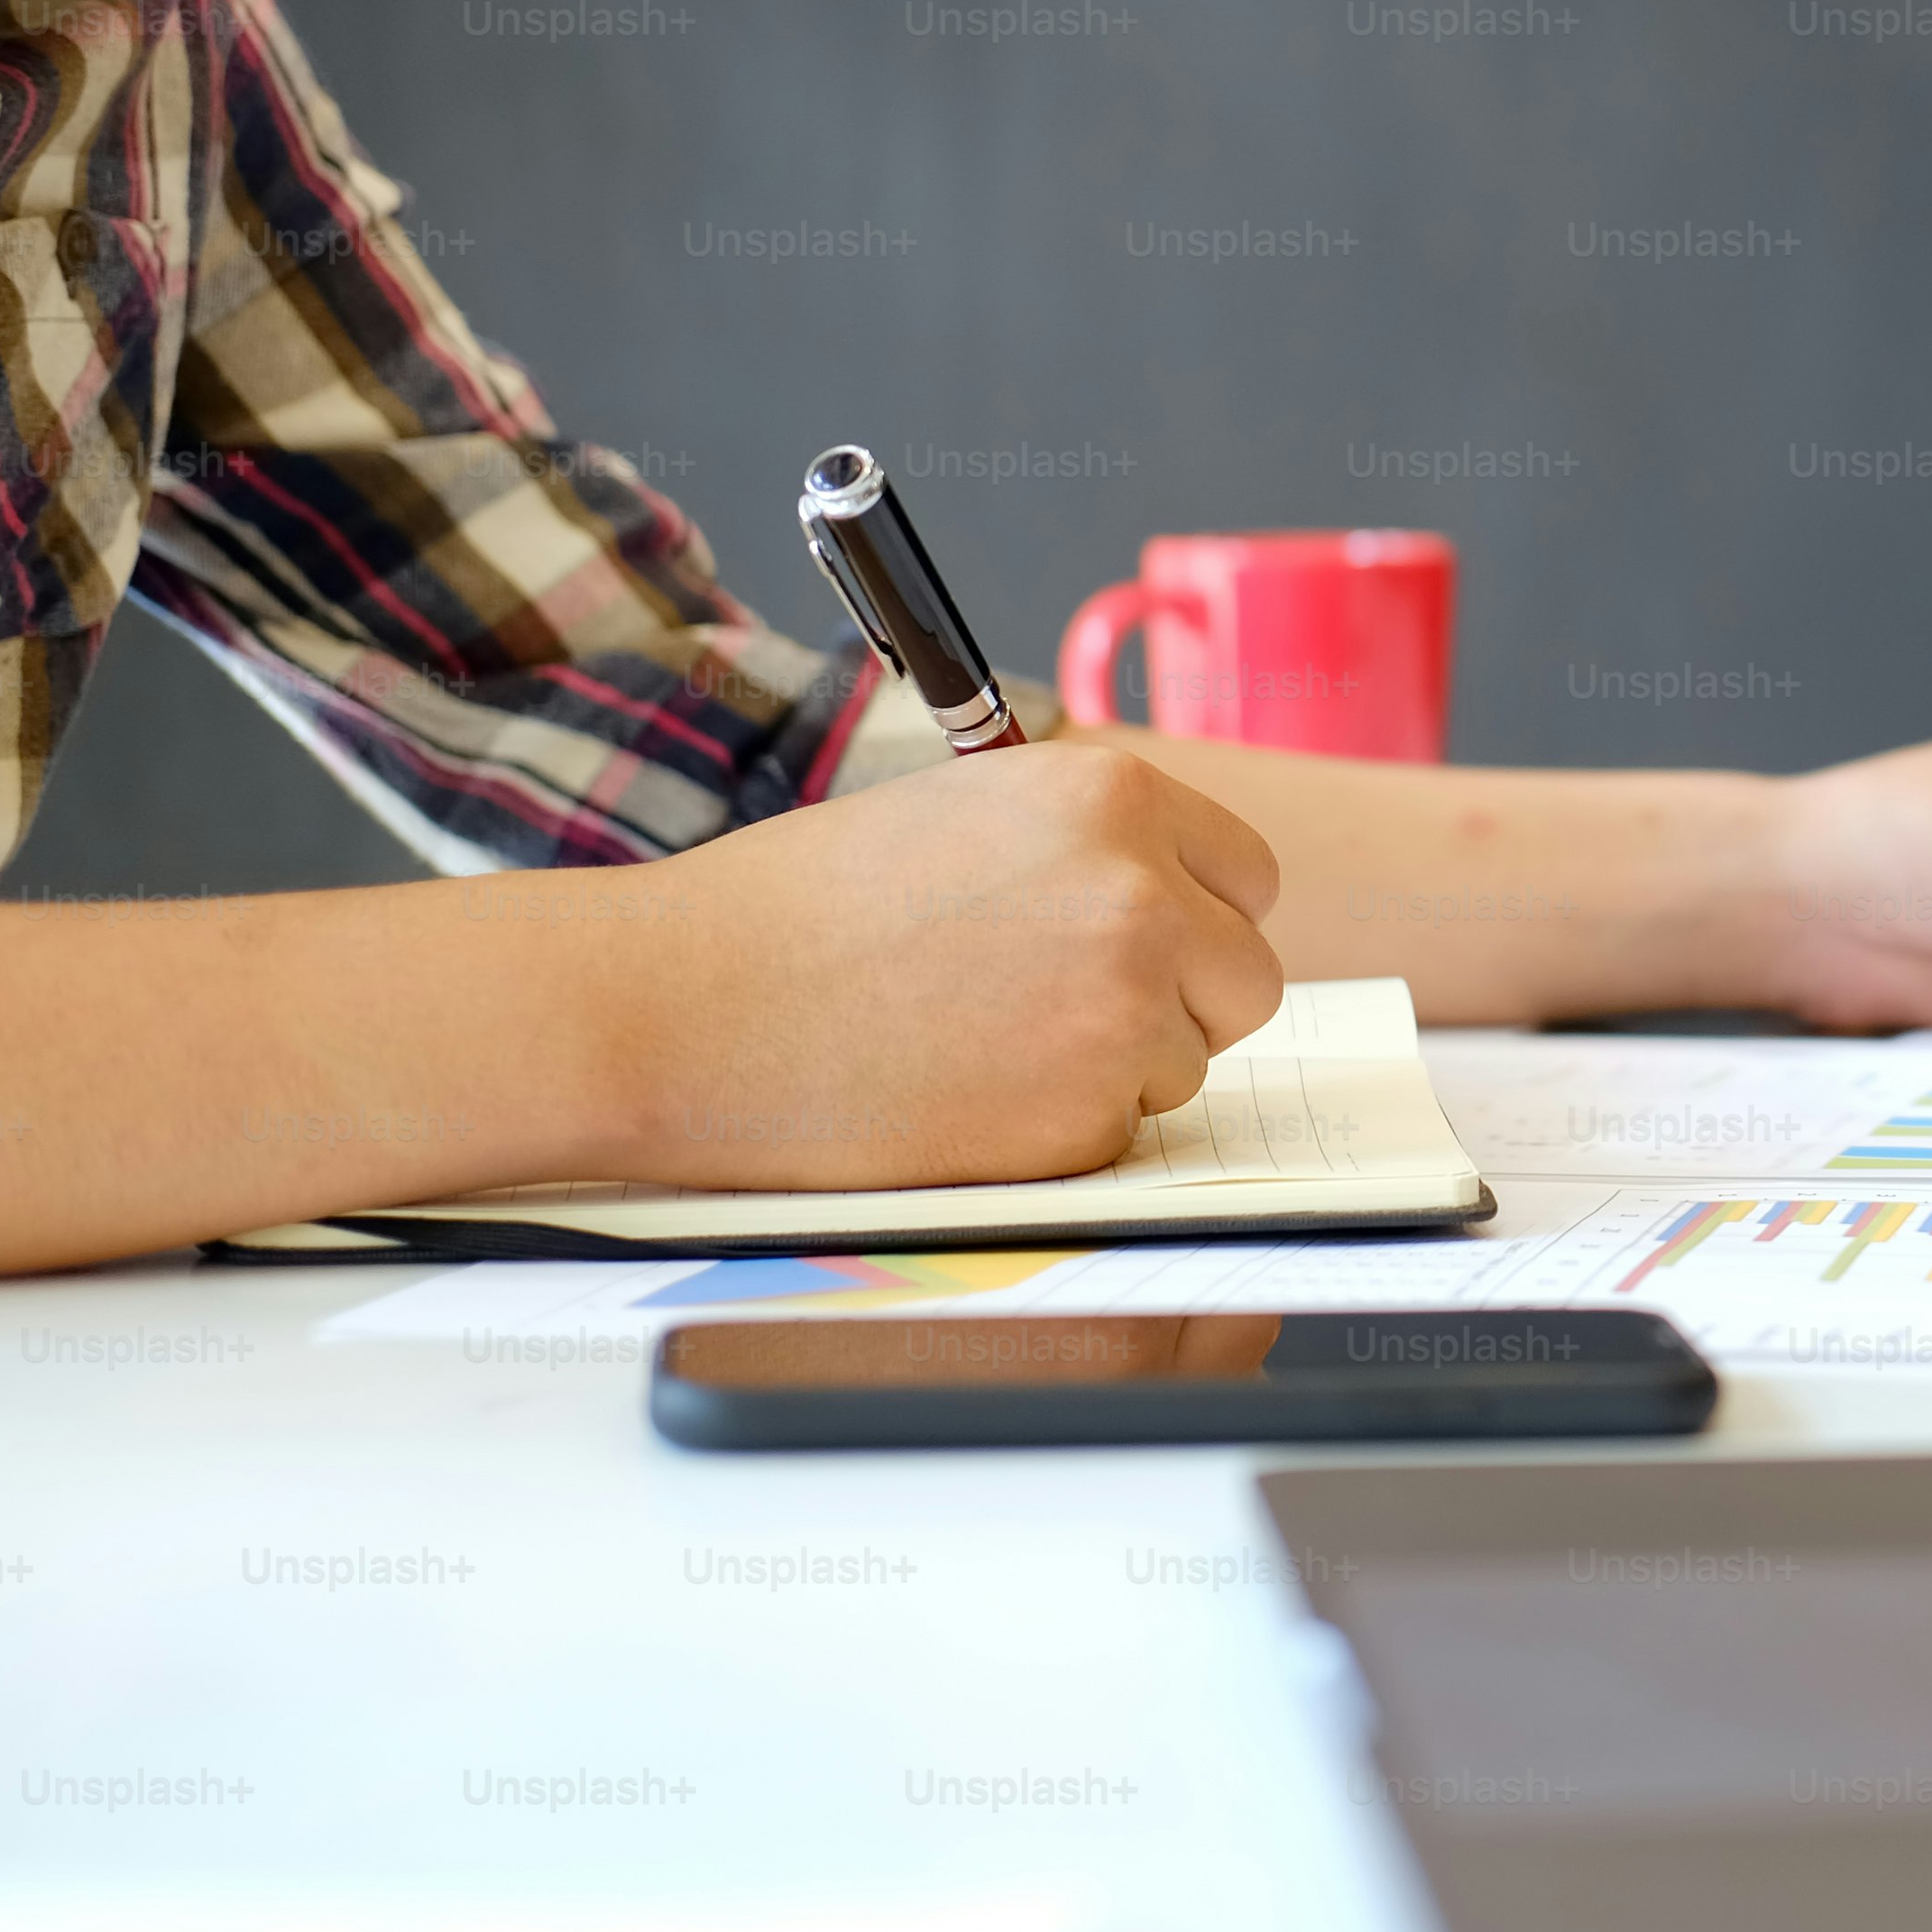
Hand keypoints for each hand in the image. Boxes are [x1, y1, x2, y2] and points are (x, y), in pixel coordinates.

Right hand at [599, 745, 1287, 1189]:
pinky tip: (959, 1095)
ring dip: (1112, 1068)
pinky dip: (1058, 1133)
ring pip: (1188, 1062)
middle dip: (1179, 1004)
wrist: (681, 1006)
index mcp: (1115, 797)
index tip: (1149, 943)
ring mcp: (1121, 1009)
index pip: (1250, 877)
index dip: (1198, 919)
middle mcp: (1143, 895)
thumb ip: (1091, 848)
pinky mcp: (1083, 1117)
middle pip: (1247, 979)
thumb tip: (1185, 901)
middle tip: (1062, 1011)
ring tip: (978, 1041)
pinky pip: (1121, 1134)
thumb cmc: (800, 910)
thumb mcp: (970, 815)